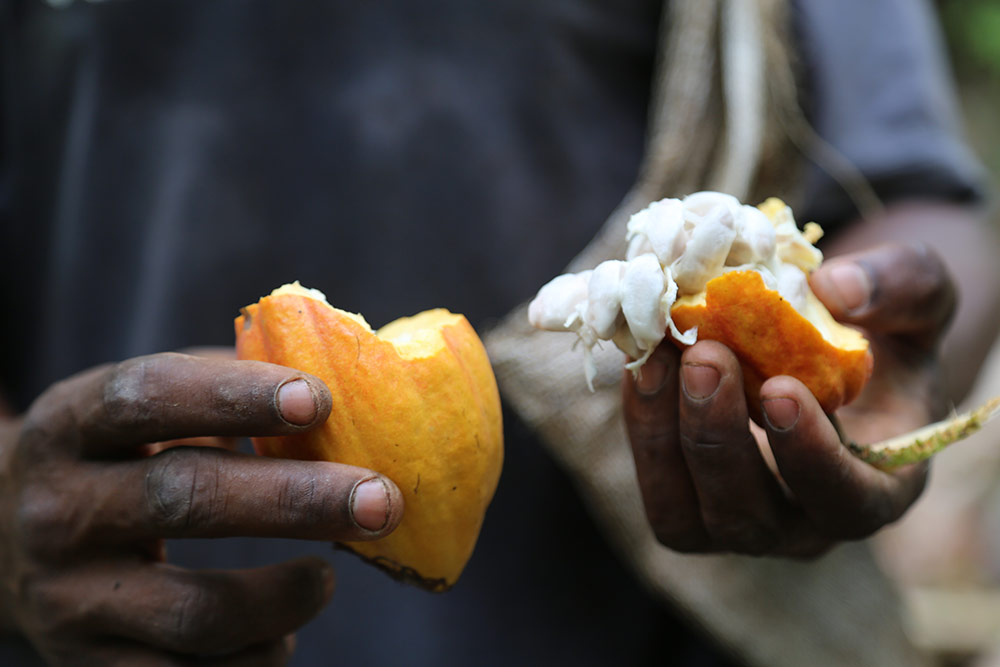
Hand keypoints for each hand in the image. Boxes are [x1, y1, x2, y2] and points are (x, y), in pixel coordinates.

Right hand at [0, 352, 402, 664]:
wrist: (6, 544)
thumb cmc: (115, 462)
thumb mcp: (140, 414)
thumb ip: (221, 390)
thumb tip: (343, 378)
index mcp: (71, 426)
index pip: (147, 395)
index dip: (233, 394)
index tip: (318, 399)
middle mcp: (58, 510)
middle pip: (185, 499)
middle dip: (296, 500)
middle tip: (380, 499)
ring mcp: (69, 597)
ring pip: (193, 609)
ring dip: (284, 596)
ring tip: (326, 576)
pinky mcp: (88, 664)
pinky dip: (256, 658)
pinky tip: (283, 632)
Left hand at [622, 242, 952, 556]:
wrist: (834, 348)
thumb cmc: (887, 332)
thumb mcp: (918, 294)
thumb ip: (900, 286)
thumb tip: (835, 287)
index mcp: (879, 487)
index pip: (846, 503)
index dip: (811, 458)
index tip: (779, 390)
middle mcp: (804, 523)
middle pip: (750, 519)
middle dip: (717, 438)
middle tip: (703, 356)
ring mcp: (739, 519)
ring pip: (685, 516)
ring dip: (662, 435)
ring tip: (658, 354)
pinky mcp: (688, 500)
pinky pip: (655, 484)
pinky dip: (642, 424)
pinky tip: (643, 362)